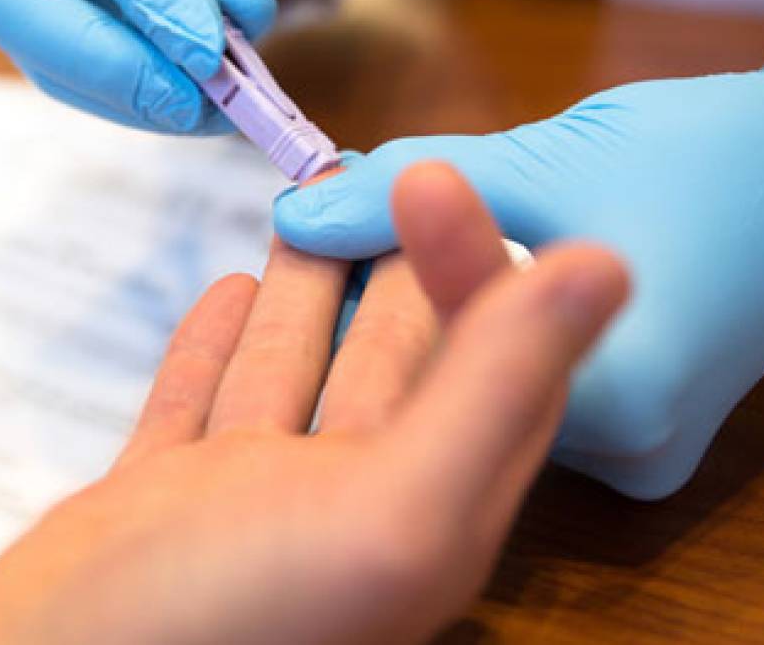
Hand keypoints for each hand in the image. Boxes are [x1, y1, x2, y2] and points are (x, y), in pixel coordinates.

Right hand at [0, 0, 290, 132]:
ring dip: (128, 96)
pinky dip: (126, 99)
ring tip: (209, 111)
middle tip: (189, 102)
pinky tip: (185, 108)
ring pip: (37, 55)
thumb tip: (215, 58)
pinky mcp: (11, 21)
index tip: (212, 52)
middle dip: (108, 64)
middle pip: (16, 4)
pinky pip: (58, 74)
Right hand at [0, 163, 627, 644]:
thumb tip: (609, 263)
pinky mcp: (155, 506)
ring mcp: (243, 507)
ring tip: (317, 199)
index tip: (458, 175)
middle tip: (394, 165)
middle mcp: (343, 511)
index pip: (487, 373)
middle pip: (395, 363)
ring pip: (296, 371)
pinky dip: (220, 344)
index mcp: (425, 519)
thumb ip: (492, 390)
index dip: (486, 272)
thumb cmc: (223, 631)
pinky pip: (201, 404)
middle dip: (402, 263)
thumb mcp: (388, 511)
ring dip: (315, 289)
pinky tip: (230, 288)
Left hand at [274, 42, 763, 498]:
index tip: (315, 221)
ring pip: (497, 388)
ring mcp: (642, 454)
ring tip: (401, 241)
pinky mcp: (644, 438)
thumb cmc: (697, 152)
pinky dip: (497, 340)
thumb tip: (300, 213)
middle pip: (469, 382)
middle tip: (343, 223)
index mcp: (622, 396)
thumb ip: (417, 192)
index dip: (367, 279)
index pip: (446, 347)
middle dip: (401, 300)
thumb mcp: (544, 159)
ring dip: (445, 320)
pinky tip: (468, 278)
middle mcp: (634, 452)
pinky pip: (539, 392)